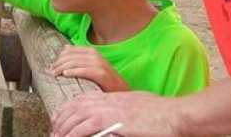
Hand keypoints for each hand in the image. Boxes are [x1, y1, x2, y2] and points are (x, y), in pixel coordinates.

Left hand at [51, 91, 187, 136]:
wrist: (176, 115)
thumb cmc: (163, 115)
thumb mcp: (137, 111)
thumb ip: (123, 114)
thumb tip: (116, 123)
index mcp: (114, 97)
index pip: (83, 99)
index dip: (68, 109)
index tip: (61, 119)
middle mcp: (110, 100)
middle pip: (76, 106)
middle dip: (62, 119)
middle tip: (54, 131)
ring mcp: (111, 109)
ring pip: (78, 115)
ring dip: (64, 128)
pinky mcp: (114, 120)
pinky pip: (87, 127)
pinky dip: (74, 133)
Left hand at [52, 46, 129, 91]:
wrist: (122, 91)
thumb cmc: (104, 81)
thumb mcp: (92, 65)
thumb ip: (80, 57)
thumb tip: (65, 48)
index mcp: (92, 52)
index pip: (69, 50)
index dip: (59, 58)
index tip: (52, 66)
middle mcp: (95, 55)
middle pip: (70, 56)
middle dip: (58, 63)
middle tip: (51, 72)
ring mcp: (99, 64)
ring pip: (74, 63)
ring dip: (62, 68)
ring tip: (55, 75)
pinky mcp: (102, 74)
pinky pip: (84, 70)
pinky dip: (73, 72)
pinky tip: (65, 75)